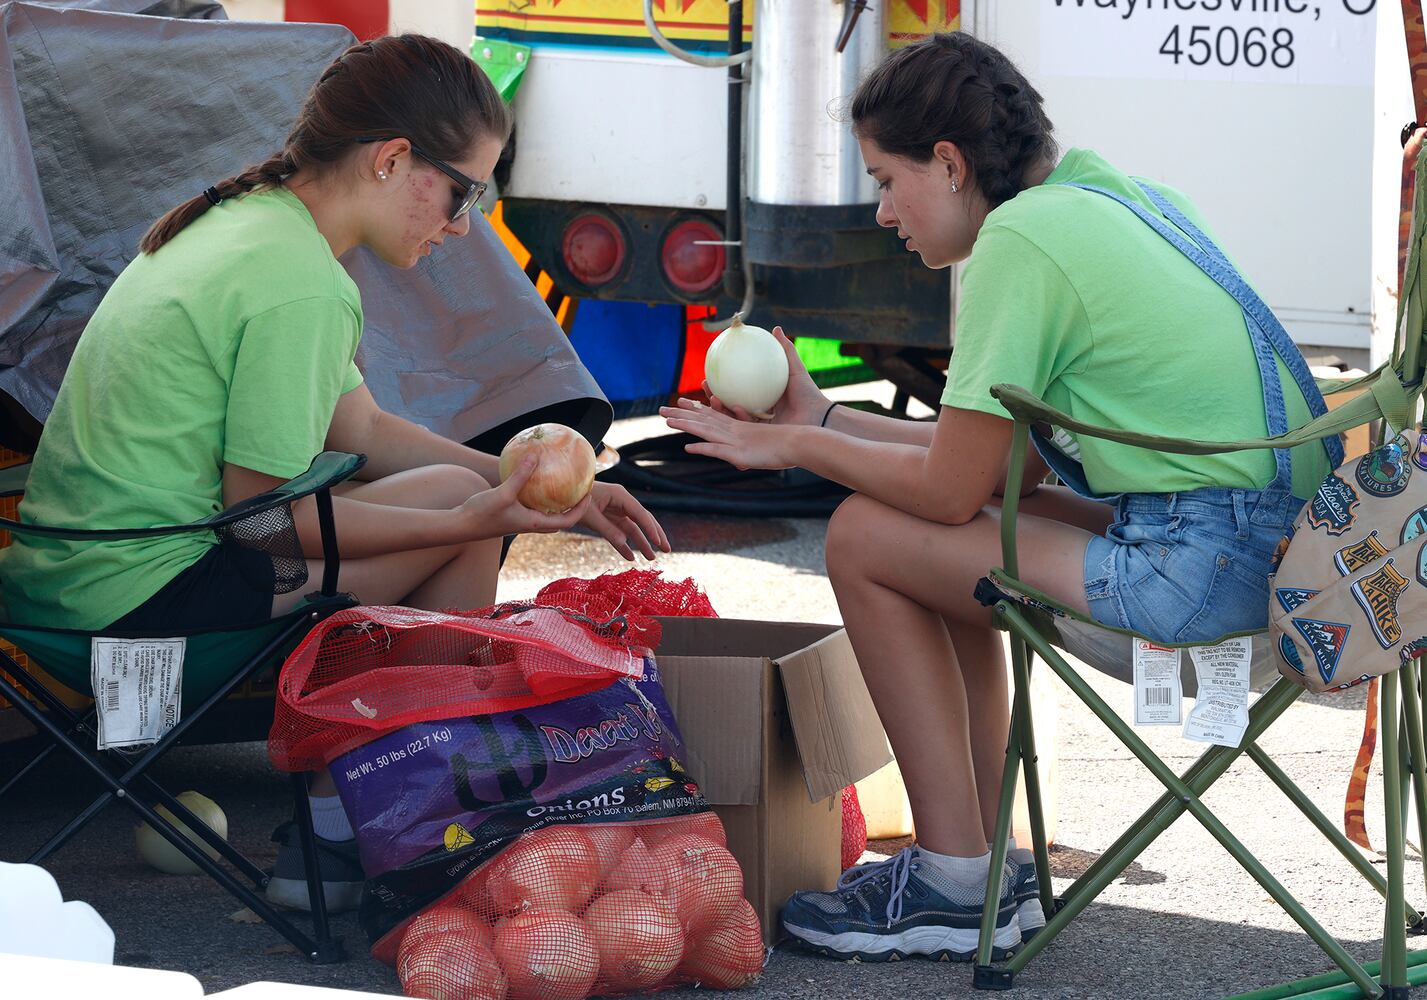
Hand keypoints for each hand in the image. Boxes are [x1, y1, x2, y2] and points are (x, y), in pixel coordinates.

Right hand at [457, 456, 592, 537]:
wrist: (460, 525)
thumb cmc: (482, 513)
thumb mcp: (503, 492)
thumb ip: (520, 475)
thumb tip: (536, 456)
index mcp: (535, 523)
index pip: (568, 520)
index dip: (582, 508)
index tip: (589, 492)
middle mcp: (531, 525)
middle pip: (562, 519)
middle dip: (574, 506)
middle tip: (580, 487)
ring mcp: (522, 522)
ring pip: (547, 513)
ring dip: (558, 502)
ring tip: (564, 482)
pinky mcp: (513, 516)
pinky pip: (533, 507)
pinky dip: (540, 496)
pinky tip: (536, 480)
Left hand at [579, 482, 671, 560]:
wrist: (561, 494)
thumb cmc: (574, 501)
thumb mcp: (590, 517)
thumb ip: (608, 530)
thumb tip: (625, 544)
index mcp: (619, 495)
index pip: (640, 514)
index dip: (650, 529)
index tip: (659, 542)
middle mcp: (621, 501)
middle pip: (643, 519)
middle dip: (655, 535)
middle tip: (667, 550)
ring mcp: (615, 509)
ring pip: (634, 527)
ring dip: (642, 543)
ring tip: (651, 558)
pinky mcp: (608, 517)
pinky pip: (621, 532)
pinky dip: (625, 544)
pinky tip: (631, 557)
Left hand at [660, 398, 796, 470]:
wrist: (802, 443)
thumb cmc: (790, 445)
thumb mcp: (768, 445)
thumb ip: (756, 444)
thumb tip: (748, 451)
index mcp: (739, 428)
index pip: (712, 416)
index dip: (695, 410)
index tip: (681, 403)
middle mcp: (734, 431)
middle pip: (703, 420)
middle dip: (681, 414)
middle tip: (662, 409)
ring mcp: (735, 441)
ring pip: (705, 430)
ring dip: (685, 425)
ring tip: (666, 420)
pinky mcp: (740, 453)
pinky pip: (717, 450)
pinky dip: (703, 449)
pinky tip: (688, 448)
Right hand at [702, 325, 829, 426]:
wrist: (819, 416)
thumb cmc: (808, 393)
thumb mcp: (794, 369)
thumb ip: (785, 349)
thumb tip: (775, 328)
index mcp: (760, 398)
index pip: (734, 391)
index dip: (720, 385)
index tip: (709, 376)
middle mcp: (756, 413)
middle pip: (727, 406)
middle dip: (712, 399)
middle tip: (706, 386)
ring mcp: (758, 427)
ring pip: (732, 420)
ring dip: (720, 409)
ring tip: (714, 398)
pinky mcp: (762, 438)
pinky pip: (746, 428)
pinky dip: (739, 417)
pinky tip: (735, 406)